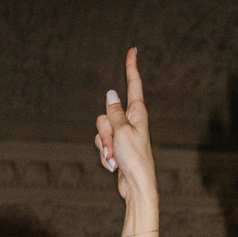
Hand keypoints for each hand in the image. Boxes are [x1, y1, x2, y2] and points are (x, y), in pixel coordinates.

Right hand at [94, 47, 155, 205]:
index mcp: (137, 113)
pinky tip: (114, 166)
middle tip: (112, 145)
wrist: (137, 186)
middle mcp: (130, 121)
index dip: (131, 67)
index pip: (133, 84)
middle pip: (105, 114)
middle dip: (103, 131)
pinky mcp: (117, 149)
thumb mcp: (122, 131)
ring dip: (103, 147)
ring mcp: (122, 136)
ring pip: (100, 131)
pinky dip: (105, 157)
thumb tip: (111, 93)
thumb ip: (114, 112)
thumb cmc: (134, 158)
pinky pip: (102, 146)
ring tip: (114, 158)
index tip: (132, 50)